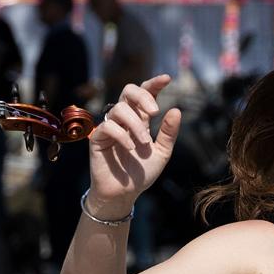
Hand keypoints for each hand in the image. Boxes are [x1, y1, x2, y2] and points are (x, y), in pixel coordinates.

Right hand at [88, 72, 180, 218]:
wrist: (124, 194)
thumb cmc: (141, 173)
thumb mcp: (162, 153)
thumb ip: (168, 133)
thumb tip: (176, 110)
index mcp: (140, 120)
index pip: (145, 95)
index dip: (154, 84)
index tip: (167, 78)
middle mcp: (124, 120)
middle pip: (128, 91)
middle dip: (142, 96)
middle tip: (154, 111)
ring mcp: (110, 127)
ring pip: (119, 108)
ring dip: (135, 124)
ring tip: (144, 143)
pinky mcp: (98, 139)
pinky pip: (108, 126)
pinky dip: (122, 135)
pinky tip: (130, 148)